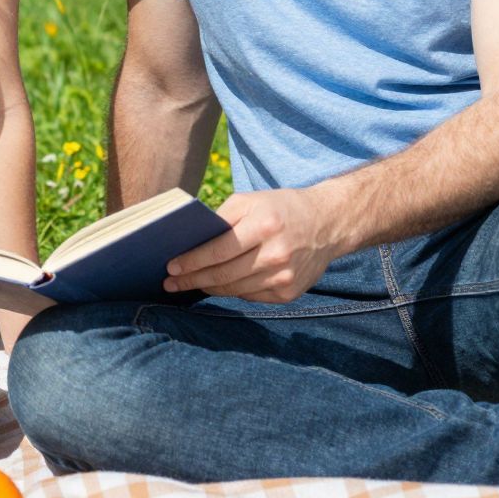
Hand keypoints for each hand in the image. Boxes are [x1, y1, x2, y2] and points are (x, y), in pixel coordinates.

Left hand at [164, 186, 339, 303]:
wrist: (328, 223)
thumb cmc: (281, 208)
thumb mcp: (251, 200)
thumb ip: (221, 219)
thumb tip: (190, 242)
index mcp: (265, 225)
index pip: (219, 250)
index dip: (192, 261)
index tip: (171, 268)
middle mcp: (277, 254)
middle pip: (224, 274)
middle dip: (193, 280)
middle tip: (170, 283)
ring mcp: (285, 277)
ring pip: (235, 290)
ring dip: (209, 288)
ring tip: (190, 284)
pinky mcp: (289, 293)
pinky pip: (251, 296)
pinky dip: (233, 290)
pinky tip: (219, 285)